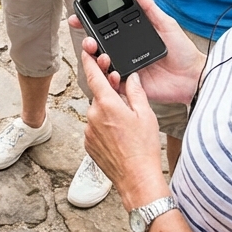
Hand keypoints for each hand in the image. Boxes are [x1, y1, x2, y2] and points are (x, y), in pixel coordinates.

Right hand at [68, 0, 206, 104]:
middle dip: (88, 41)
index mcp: (130, 36)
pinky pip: (114, 83)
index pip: (106, 28)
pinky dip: (110, 78)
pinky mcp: (130, 85)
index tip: (79, 16)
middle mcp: (125, 52)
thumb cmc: (182, 51)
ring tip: (102, 55)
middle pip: (99, 46)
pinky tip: (114, 72)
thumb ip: (149, 8)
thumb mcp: (166, 24)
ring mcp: (126, 68)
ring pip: (102, 64)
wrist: (193, 77)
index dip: (90, 23)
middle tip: (87, 39)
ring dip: (97, 59)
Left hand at [83, 58, 169, 209]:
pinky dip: (104, 127)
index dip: (89, 61)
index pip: (93, 75)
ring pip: (97, 113)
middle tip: (123, 100)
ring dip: (108, 113)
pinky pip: (94, 128)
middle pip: (99, 96)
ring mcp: (88, 130)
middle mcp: (93, 114)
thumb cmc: (144, 149)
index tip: (86, 51)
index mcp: (107, 104)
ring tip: (126, 128)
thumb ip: (135, 92)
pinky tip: (119, 137)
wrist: (137, 179)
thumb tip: (131, 77)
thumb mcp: (145, 115)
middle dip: (110, 95)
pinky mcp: (87, 143)